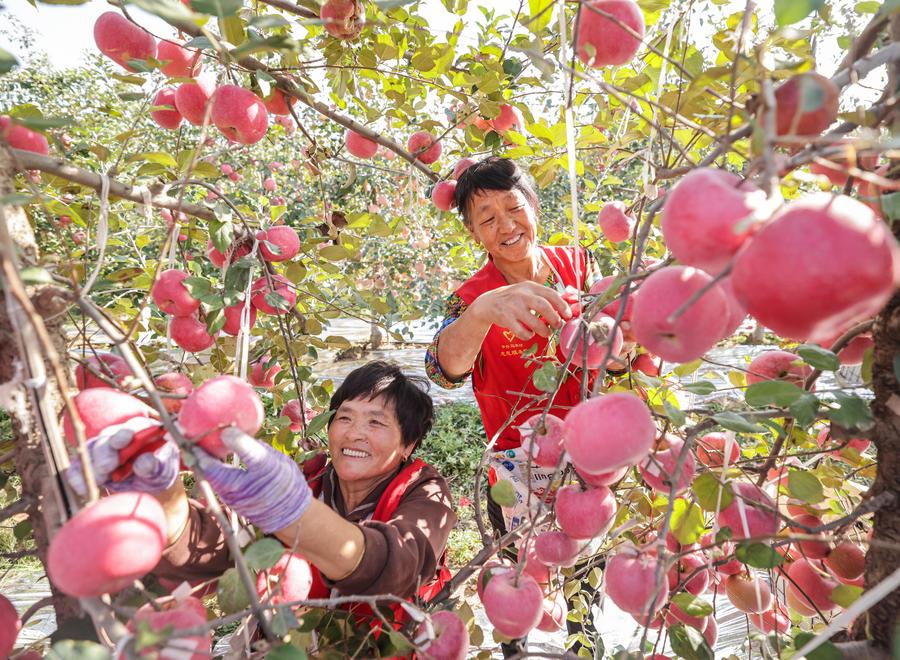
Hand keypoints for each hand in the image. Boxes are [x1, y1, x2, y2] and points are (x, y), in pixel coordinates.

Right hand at [66, 417, 179, 495]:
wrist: (147, 486)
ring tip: (97, 480)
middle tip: (106, 468)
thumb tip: (143, 462)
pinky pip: (79, 465)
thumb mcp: (163, 471)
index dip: (126, 434)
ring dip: (91, 466)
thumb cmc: (158, 473)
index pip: (133, 427)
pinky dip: (77, 476)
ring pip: (91, 450)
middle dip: (105, 453)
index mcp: (143, 431)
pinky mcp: (91, 461)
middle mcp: (120, 435)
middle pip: (107, 438)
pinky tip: (82, 488)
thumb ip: (155, 466)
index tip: (124, 442)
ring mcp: (103, 447)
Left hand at [194, 428, 311, 533]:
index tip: (188, 427)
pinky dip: (220, 464)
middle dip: (200, 448)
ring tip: (210, 438)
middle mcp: (223, 490)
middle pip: (205, 466)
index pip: (201, 459)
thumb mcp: (265, 461)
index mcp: (226, 481)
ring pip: (213, 472)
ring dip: (210, 456)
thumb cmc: (281, 486)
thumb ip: (245, 446)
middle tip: (197, 429)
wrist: (294, 513)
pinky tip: (226, 453)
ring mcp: (231, 494)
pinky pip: (223, 477)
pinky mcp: (239, 496)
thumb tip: (225, 431)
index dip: (194, 443)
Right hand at [474, 281, 571, 339]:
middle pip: (544, 306)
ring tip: (546, 333)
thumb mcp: (527, 291)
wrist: (488, 303)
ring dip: (544, 330)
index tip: (568, 315)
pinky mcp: (506, 319)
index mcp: (530, 287)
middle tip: (557, 325)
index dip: (562, 305)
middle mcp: (522, 295)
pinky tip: (529, 334)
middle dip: (554, 318)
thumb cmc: (514, 299)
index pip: (551, 294)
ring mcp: (513, 307)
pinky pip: (522, 332)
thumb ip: (544, 296)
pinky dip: (529, 335)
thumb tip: (568, 304)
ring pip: (534, 322)